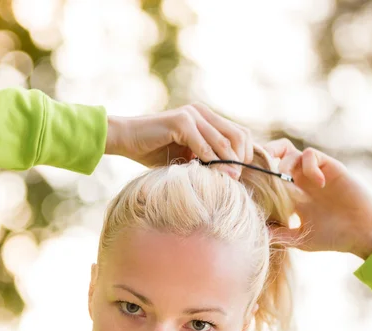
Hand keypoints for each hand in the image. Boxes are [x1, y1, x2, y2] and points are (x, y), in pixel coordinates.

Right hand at [105, 102, 253, 179]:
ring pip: (222, 140)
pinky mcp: (181, 121)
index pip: (239, 133)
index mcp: (206, 117)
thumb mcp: (186, 156)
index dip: (244, 153)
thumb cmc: (154, 151)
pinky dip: (209, 160)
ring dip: (227, 162)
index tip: (240, 173)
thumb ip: (206, 160)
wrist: (127, 139)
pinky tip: (209, 173)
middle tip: (236, 177)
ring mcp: (192, 114)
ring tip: (229, 178)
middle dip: (240, 158)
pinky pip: (202, 144)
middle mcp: (202, 112)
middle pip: (237, 134)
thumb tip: (231, 175)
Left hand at [262, 139, 371, 258]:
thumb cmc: (333, 237)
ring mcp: (314, 173)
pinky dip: (308, 165)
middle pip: (275, 156)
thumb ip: (280, 235)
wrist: (363, 232)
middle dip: (264, 158)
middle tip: (259, 171)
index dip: (257, 175)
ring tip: (286, 180)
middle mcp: (299, 181)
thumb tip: (257, 235)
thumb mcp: (300, 239)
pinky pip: (311, 154)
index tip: (247, 182)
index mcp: (290, 196)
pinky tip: (317, 182)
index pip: (267, 178)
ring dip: (283, 162)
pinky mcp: (330, 167)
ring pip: (290, 152)